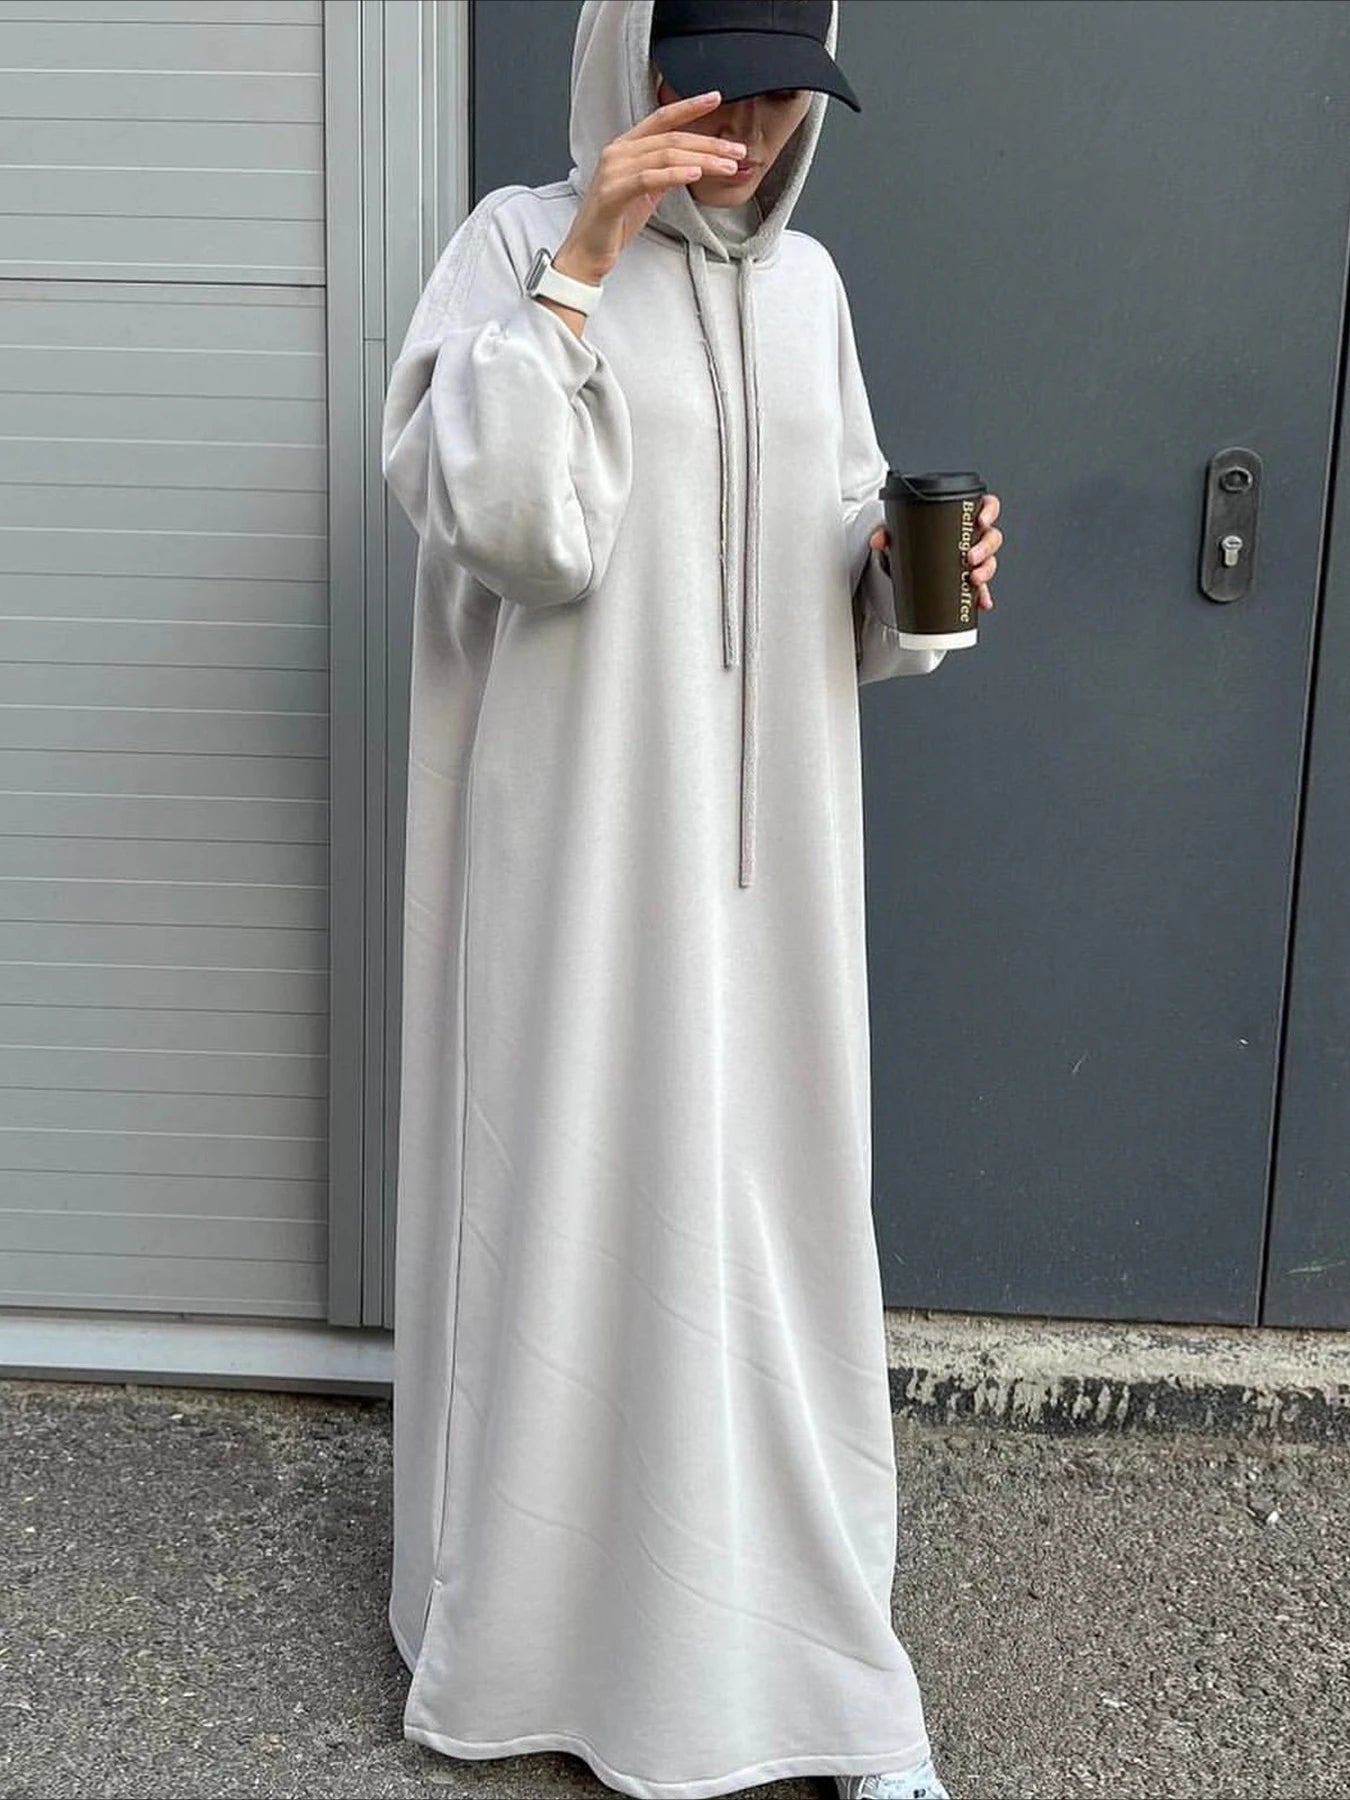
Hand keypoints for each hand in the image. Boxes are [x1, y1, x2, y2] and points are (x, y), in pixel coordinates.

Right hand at [553, 89, 747, 284]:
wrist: (587, 252)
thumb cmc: (613, 224)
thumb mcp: (645, 192)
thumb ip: (663, 173)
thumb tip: (690, 164)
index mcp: (625, 148)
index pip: (661, 119)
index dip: (689, 107)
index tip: (714, 98)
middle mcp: (618, 153)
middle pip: (670, 138)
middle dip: (708, 143)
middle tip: (735, 150)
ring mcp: (613, 171)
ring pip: (665, 155)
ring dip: (702, 159)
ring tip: (727, 166)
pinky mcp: (613, 193)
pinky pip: (649, 178)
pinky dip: (675, 174)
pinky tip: (695, 173)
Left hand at [869, 491, 1002, 610]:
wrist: (907, 561)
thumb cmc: (913, 539)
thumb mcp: (901, 532)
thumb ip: (887, 533)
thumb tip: (878, 540)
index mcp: (962, 518)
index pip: (987, 506)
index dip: (990, 510)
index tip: (980, 520)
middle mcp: (972, 537)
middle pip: (991, 537)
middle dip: (985, 548)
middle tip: (970, 558)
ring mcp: (973, 559)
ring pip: (990, 561)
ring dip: (986, 570)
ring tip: (974, 579)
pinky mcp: (968, 580)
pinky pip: (982, 588)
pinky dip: (982, 596)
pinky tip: (982, 602)